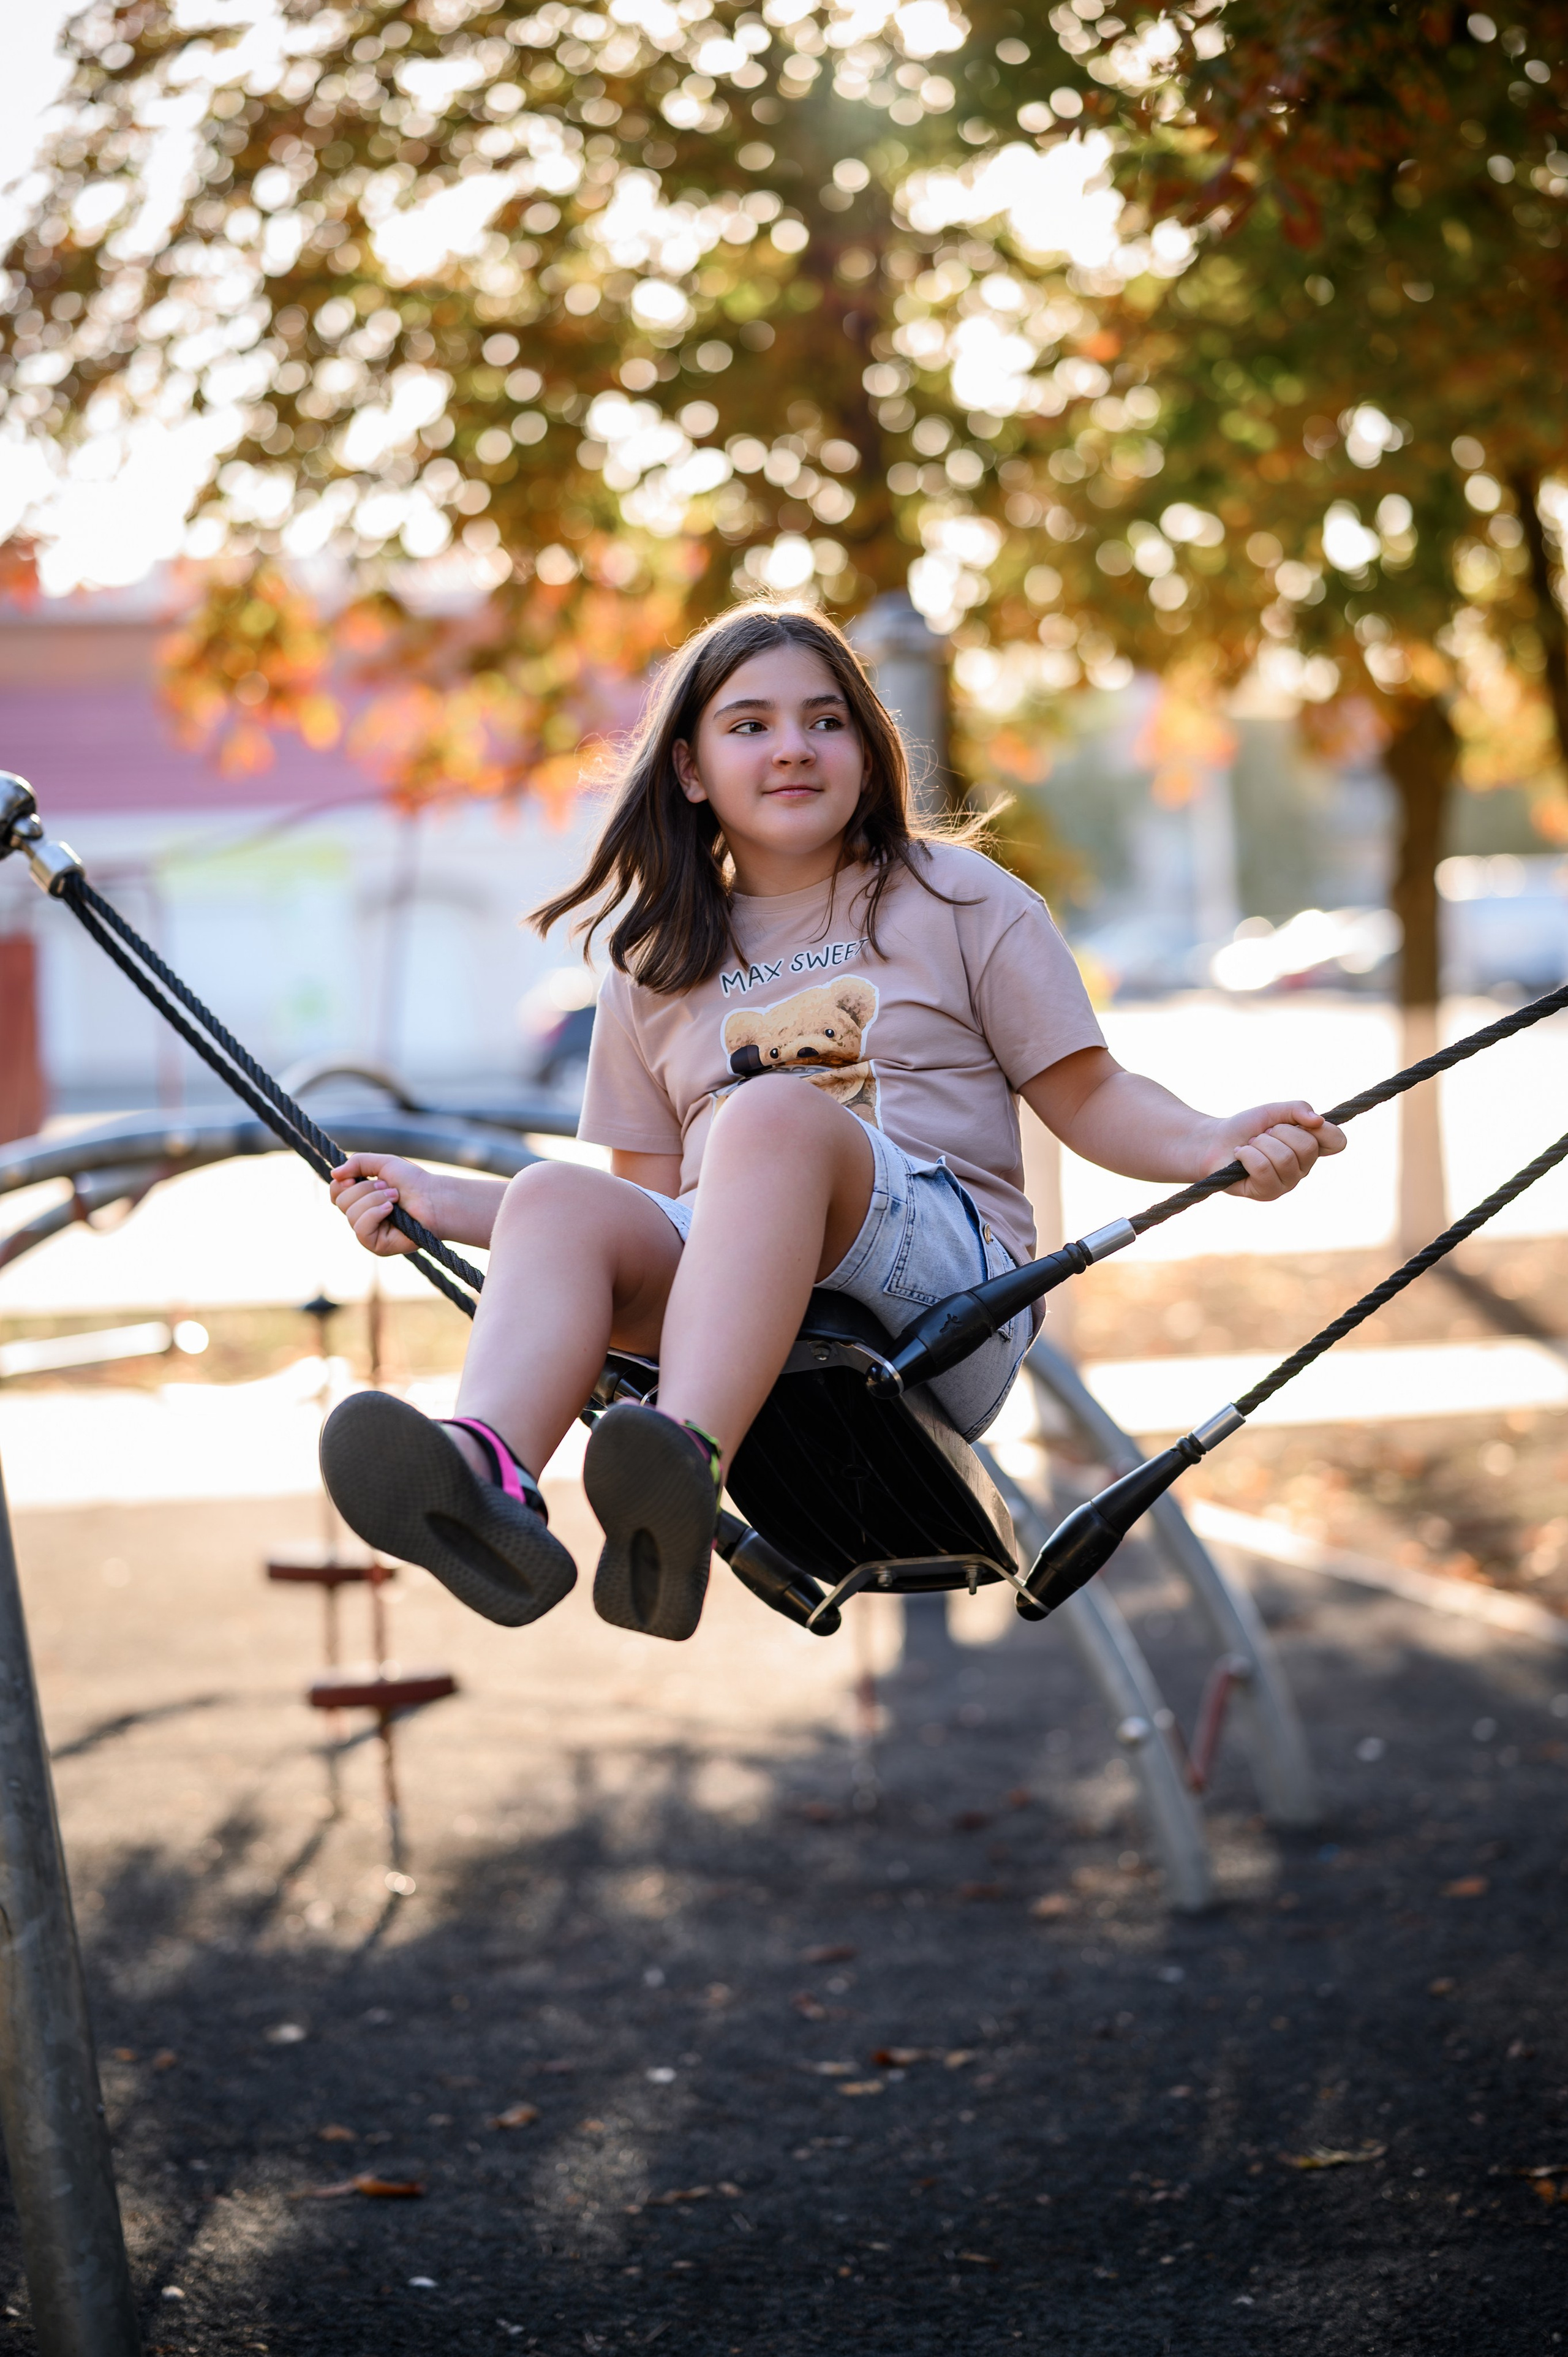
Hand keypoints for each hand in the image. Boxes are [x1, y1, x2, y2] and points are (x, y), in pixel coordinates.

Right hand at [328, 1152, 441, 1256]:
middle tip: (390, 1188)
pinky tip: (391, 1210)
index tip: (356, 1177)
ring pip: (351, 1213)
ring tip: (396, 1197)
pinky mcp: (377, 1245)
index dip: (342, 1183)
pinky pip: (361, 1229)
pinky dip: (375, 1214)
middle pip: (341, 1201)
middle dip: (365, 1189)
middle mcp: (362, 1216)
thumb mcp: (383, 1164)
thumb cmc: (414, 1182)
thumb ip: (358, 1162)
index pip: (335, 1192)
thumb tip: (334, 1173)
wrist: (435, 1199)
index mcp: (360, 1198)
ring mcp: (369, 1232)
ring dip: (375, 1199)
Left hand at [1202, 1101, 1346, 1201]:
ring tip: (1251, 1145)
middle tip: (1264, 1134)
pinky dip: (1247, 1155)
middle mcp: (1303, 1167)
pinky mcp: (1267, 1193)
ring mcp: (1287, 1183)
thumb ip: (1297, 1109)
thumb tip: (1317, 1121)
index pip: (1337, 1142)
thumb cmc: (1247, 1127)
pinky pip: (1263, 1169)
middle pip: (1307, 1146)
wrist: (1215, 1141)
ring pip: (1284, 1158)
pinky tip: (1241, 1156)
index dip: (1324, 1131)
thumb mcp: (1273, 1111)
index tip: (1303, 1123)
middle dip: (1279, 1132)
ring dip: (1260, 1144)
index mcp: (1311, 1147)